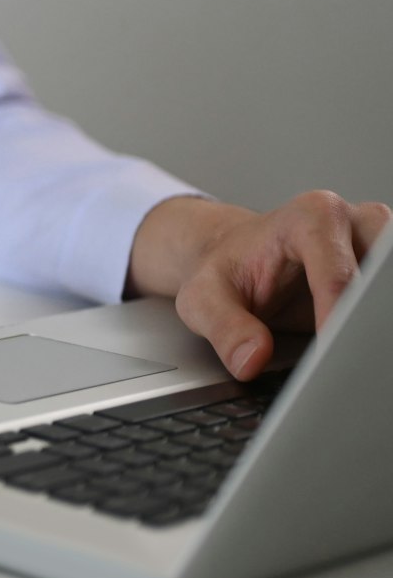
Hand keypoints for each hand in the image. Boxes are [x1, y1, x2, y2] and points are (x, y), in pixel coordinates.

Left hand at [128, 192, 390, 380]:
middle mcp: (352, 222)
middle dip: (370, 311)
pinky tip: (370, 338)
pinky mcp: (384, 268)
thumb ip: (225, 328)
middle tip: (354, 347)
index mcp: (309, 218)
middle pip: (383, 272)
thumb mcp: (205, 299)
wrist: (235, 258)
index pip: (337, 275)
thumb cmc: (226, 271)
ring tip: (362, 345)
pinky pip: (389, 293)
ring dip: (380, 314)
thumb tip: (253, 359)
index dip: (336, 318)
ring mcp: (375, 242)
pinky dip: (382, 315)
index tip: (331, 351)